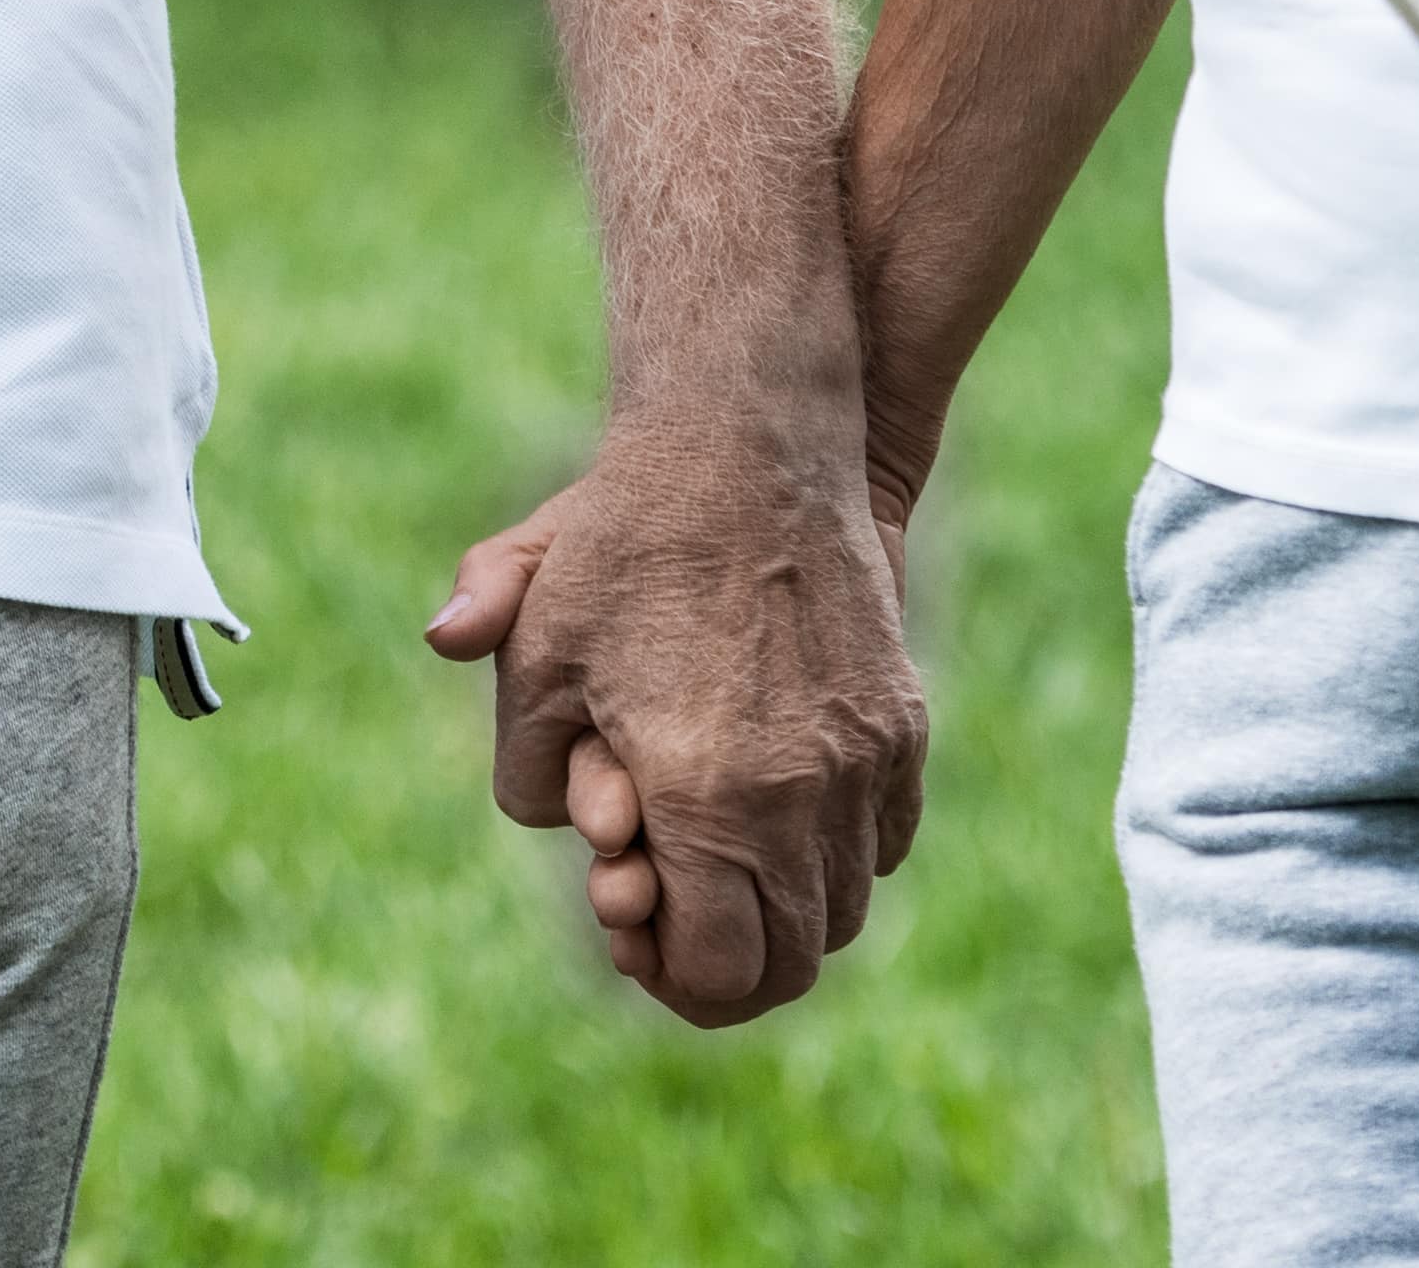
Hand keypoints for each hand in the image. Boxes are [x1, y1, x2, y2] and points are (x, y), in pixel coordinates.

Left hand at [415, 405, 925, 1027]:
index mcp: (709, 796)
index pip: (718, 969)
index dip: (667, 976)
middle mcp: (805, 795)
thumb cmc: (627, 541)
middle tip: (665, 914)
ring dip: (779, 915)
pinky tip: (773, 810)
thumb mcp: (533, 647)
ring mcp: (866, 761)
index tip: (626, 926)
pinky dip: (834, 858)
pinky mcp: (900, 723)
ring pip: (844, 910)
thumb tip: (552, 828)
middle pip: (791, 962)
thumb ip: (518, 762)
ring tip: (715, 861)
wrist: (750, 441)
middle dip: (723, 964)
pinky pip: (884, 842)